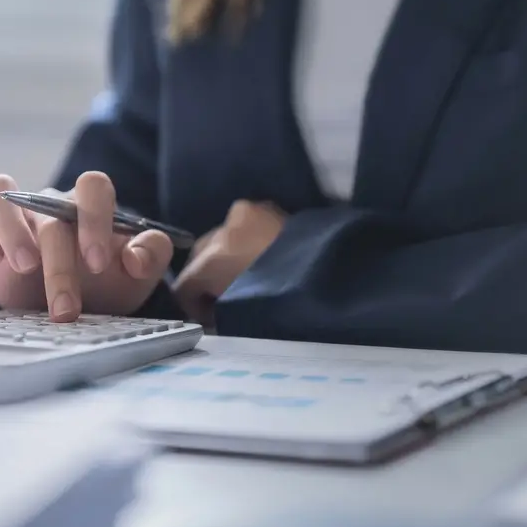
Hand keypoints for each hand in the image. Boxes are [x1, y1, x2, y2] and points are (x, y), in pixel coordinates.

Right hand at [0, 172, 174, 319]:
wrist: (75, 307)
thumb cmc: (109, 283)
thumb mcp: (140, 275)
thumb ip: (152, 254)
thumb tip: (135, 258)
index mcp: (90, 205)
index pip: (93, 186)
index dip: (95, 220)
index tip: (98, 264)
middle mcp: (50, 203)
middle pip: (51, 214)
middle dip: (60, 265)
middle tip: (66, 308)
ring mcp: (15, 215)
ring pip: (1, 192)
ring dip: (12, 230)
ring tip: (25, 268)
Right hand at [173, 200, 285, 318]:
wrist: (341, 273)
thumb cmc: (289, 303)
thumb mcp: (244, 315)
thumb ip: (219, 312)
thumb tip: (213, 313)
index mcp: (213, 260)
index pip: (184, 285)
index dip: (194, 306)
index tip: (211, 319)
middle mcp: (224, 229)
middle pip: (200, 257)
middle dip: (208, 278)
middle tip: (228, 299)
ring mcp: (247, 214)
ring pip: (222, 238)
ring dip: (228, 257)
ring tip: (249, 278)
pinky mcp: (269, 208)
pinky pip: (246, 226)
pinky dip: (248, 241)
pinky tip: (263, 258)